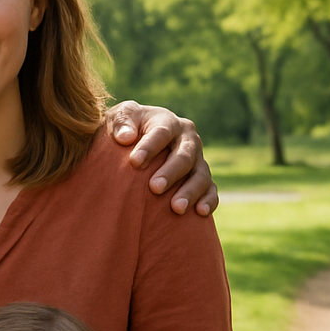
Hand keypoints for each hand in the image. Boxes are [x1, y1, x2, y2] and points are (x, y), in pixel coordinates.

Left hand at [105, 101, 217, 216]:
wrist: (139, 141)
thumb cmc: (126, 130)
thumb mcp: (119, 117)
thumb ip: (121, 122)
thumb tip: (126, 137)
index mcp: (168, 122)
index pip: (161, 133)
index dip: (149, 147)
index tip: (134, 162)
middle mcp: (188, 140)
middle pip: (184, 156)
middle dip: (171, 172)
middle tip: (155, 187)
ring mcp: (198, 160)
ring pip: (201, 175)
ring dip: (190, 191)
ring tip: (177, 208)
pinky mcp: (203, 179)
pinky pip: (211, 190)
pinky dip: (208, 200)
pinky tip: (200, 212)